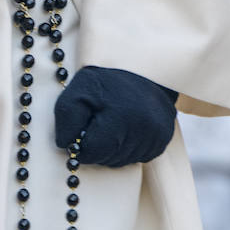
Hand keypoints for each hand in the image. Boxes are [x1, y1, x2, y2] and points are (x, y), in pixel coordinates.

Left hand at [54, 66, 178, 166]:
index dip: (81, 146)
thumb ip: (67, 120)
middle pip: (107, 159)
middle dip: (96, 148)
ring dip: (112, 150)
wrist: (140, 69)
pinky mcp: (164, 138)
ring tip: (111, 126)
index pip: (91, 153)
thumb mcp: (77, 92)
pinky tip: (125, 130)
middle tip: (96, 126)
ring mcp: (157, 135)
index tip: (82, 131)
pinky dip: (128, 149)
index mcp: (120, 119)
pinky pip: (139, 157)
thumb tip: (65, 145)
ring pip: (123, 161)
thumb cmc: (105, 81)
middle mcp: (143, 130)